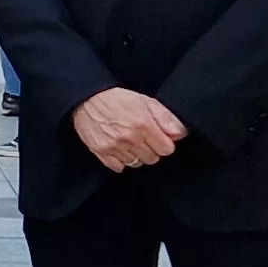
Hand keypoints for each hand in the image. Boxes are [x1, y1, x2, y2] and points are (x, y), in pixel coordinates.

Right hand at [72, 87, 188, 172]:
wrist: (87, 99)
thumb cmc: (117, 99)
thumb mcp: (146, 101)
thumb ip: (166, 117)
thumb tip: (181, 133)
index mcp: (144, 124)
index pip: (167, 149)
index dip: (164, 143)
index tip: (158, 137)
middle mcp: (130, 138)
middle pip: (152, 158)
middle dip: (151, 149)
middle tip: (142, 137)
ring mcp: (115, 147)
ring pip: (137, 163)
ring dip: (136, 155)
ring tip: (129, 141)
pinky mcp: (102, 153)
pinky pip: (119, 167)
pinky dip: (121, 160)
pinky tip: (119, 148)